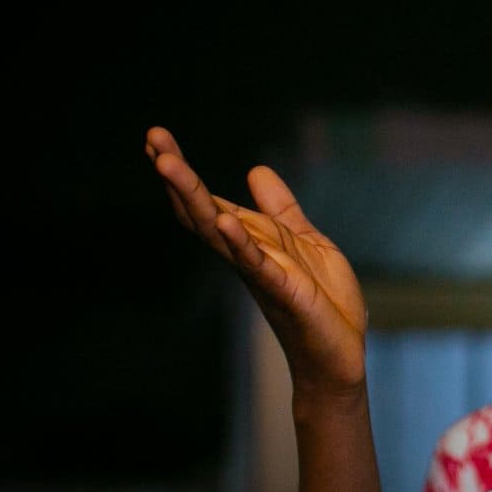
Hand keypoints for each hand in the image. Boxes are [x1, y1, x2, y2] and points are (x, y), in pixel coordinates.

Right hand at [146, 127, 368, 394]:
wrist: (338, 353)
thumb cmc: (322, 302)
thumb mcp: (306, 242)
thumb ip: (281, 209)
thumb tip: (255, 169)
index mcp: (250, 240)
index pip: (208, 200)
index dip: (183, 172)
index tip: (156, 138)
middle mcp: (245, 254)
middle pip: (201, 210)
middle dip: (177, 175)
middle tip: (152, 139)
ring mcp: (259, 273)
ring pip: (216, 231)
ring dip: (193, 197)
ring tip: (168, 165)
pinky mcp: (283, 290)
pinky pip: (256, 264)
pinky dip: (239, 242)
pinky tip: (224, 219)